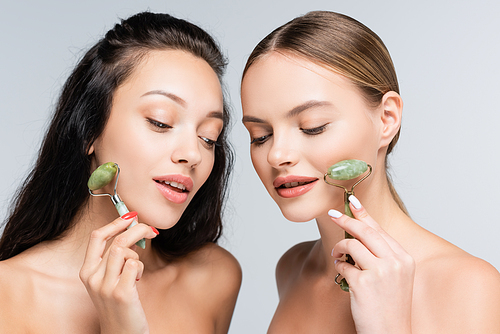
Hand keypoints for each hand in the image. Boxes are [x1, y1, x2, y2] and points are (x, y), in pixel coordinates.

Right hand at [79, 212, 158, 333]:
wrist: (121, 333)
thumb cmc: (118, 303)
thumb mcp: (109, 278)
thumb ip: (115, 257)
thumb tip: (132, 229)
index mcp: (86, 271)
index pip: (97, 236)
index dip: (115, 222)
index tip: (130, 216)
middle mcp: (92, 278)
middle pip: (116, 241)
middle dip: (137, 230)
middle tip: (150, 230)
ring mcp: (105, 286)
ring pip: (124, 251)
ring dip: (136, 254)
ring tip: (136, 268)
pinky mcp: (121, 293)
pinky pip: (134, 265)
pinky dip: (140, 268)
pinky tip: (137, 280)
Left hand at [329, 196, 414, 333]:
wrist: (391, 333)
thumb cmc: (389, 305)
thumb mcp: (394, 276)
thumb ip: (380, 254)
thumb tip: (356, 232)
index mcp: (404, 258)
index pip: (380, 229)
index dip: (364, 213)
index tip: (352, 201)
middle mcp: (395, 262)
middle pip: (365, 231)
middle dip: (347, 220)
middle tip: (333, 215)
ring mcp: (381, 272)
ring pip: (352, 245)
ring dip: (339, 247)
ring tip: (337, 255)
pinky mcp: (364, 283)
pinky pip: (344, 265)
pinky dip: (339, 266)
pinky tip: (341, 271)